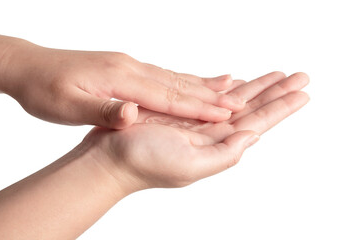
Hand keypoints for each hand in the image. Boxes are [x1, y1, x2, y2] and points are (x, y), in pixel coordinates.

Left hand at [0, 35, 247, 128]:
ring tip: (230, 87)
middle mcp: (131, 68)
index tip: (227, 112)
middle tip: (241, 101)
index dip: (198, 107)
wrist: (28, 67)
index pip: (168, 97)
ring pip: (174, 78)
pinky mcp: (125, 69)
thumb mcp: (67, 106)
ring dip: (202, 86)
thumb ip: (103, 110)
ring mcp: (129, 66)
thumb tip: (132, 113)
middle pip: (178, 84)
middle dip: (211, 96)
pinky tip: (193, 81)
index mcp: (120, 78)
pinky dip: (183, 80)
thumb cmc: (44, 89)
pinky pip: (162, 75)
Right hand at [86, 72, 308, 190]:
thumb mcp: (190, 166)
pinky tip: (236, 82)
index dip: (280, 107)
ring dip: (256, 87)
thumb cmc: (144, 164)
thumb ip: (225, 155)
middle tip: (299, 78)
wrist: (111, 158)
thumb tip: (253, 137)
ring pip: (234, 99)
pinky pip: (209, 95)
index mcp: (218, 145)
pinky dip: (226, 88)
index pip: (258, 122)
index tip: (301, 94)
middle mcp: (211, 132)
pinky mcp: (179, 109)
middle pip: (252, 108)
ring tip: (276, 76)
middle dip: (275, 92)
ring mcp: (196, 119)